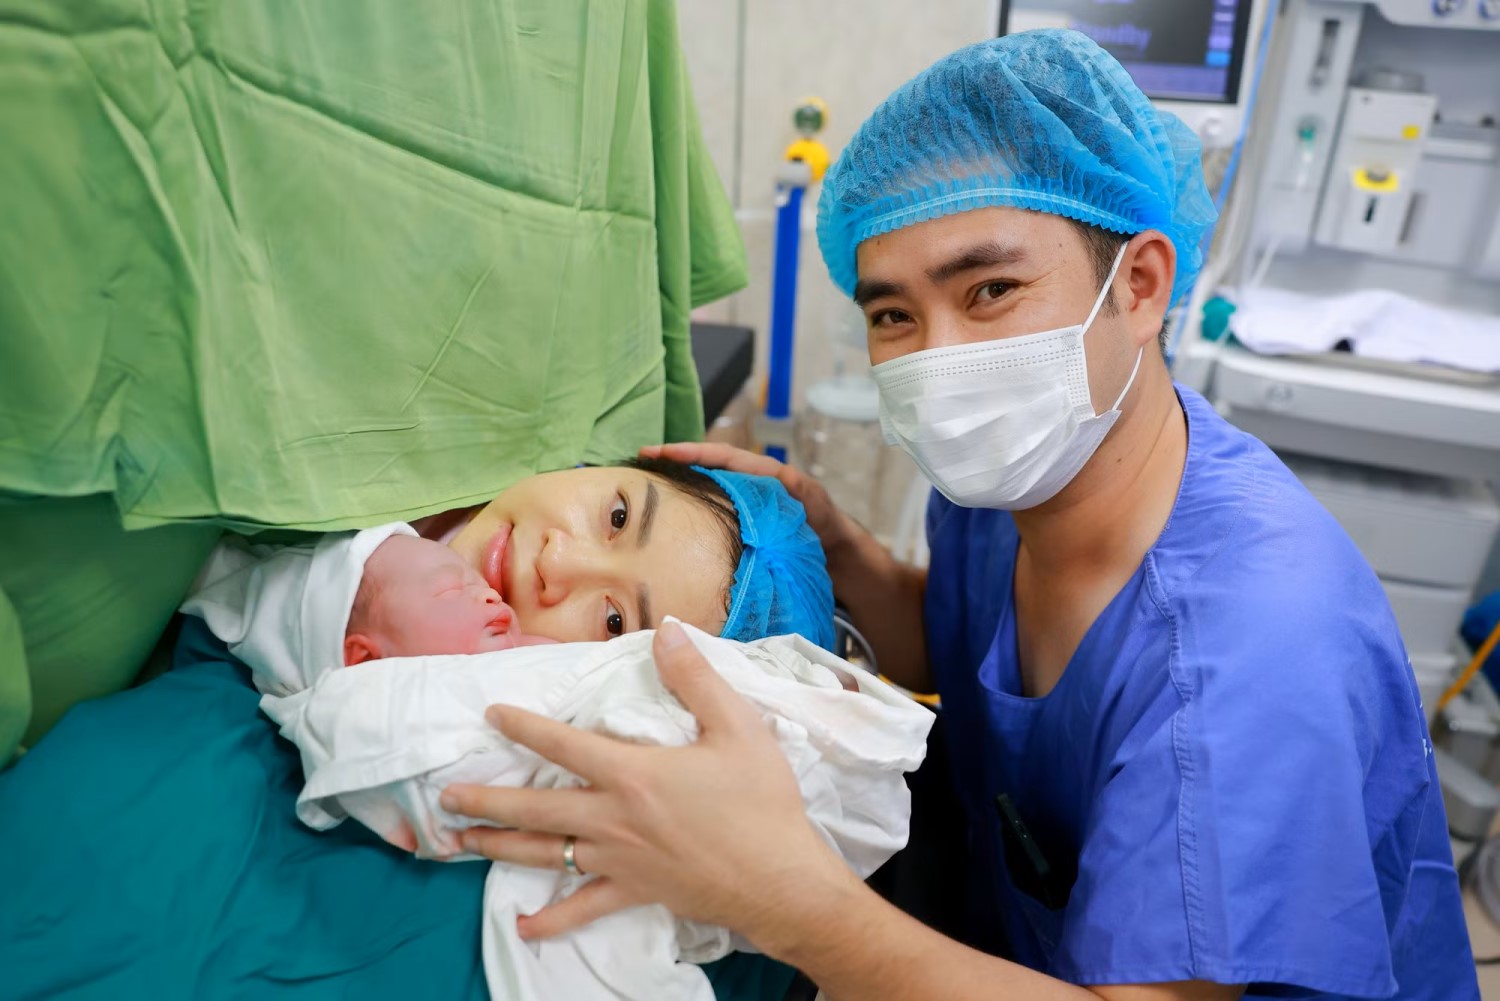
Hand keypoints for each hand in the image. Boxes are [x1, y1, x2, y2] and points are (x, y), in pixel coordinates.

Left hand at [440, 622, 856, 946]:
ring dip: (500, 846)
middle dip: (488, 798)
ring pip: (546, 852)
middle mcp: (614, 818)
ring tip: (461, 841)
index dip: (525, 727)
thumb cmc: (762, 802)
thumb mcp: (737, 727)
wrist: (782, 881)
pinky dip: (551, 919)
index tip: (492, 715)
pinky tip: (523, 926)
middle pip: (536, 806)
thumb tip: (668, 631)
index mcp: (633, 773)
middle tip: (447, 796)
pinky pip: (582, 908)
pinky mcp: (634, 893)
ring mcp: (619, 860)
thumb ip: (696, 679)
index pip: (565, 744)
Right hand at [640, 442, 856, 557]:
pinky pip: (708, 507)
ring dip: (676, 483)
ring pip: (702, 487)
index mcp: (761, 472)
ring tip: (644, 483)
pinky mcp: (737, 520)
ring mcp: (739, 501)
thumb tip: (780, 477)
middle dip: (673, 462)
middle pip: (703, 465)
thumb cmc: (823, 522)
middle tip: (640, 461)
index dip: (689, 452)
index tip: (659, 452)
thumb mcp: (811, 501)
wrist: (832, 550)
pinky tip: (668, 517)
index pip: (719, 456)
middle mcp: (746, 482)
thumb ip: (797, 488)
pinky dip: (689, 506)